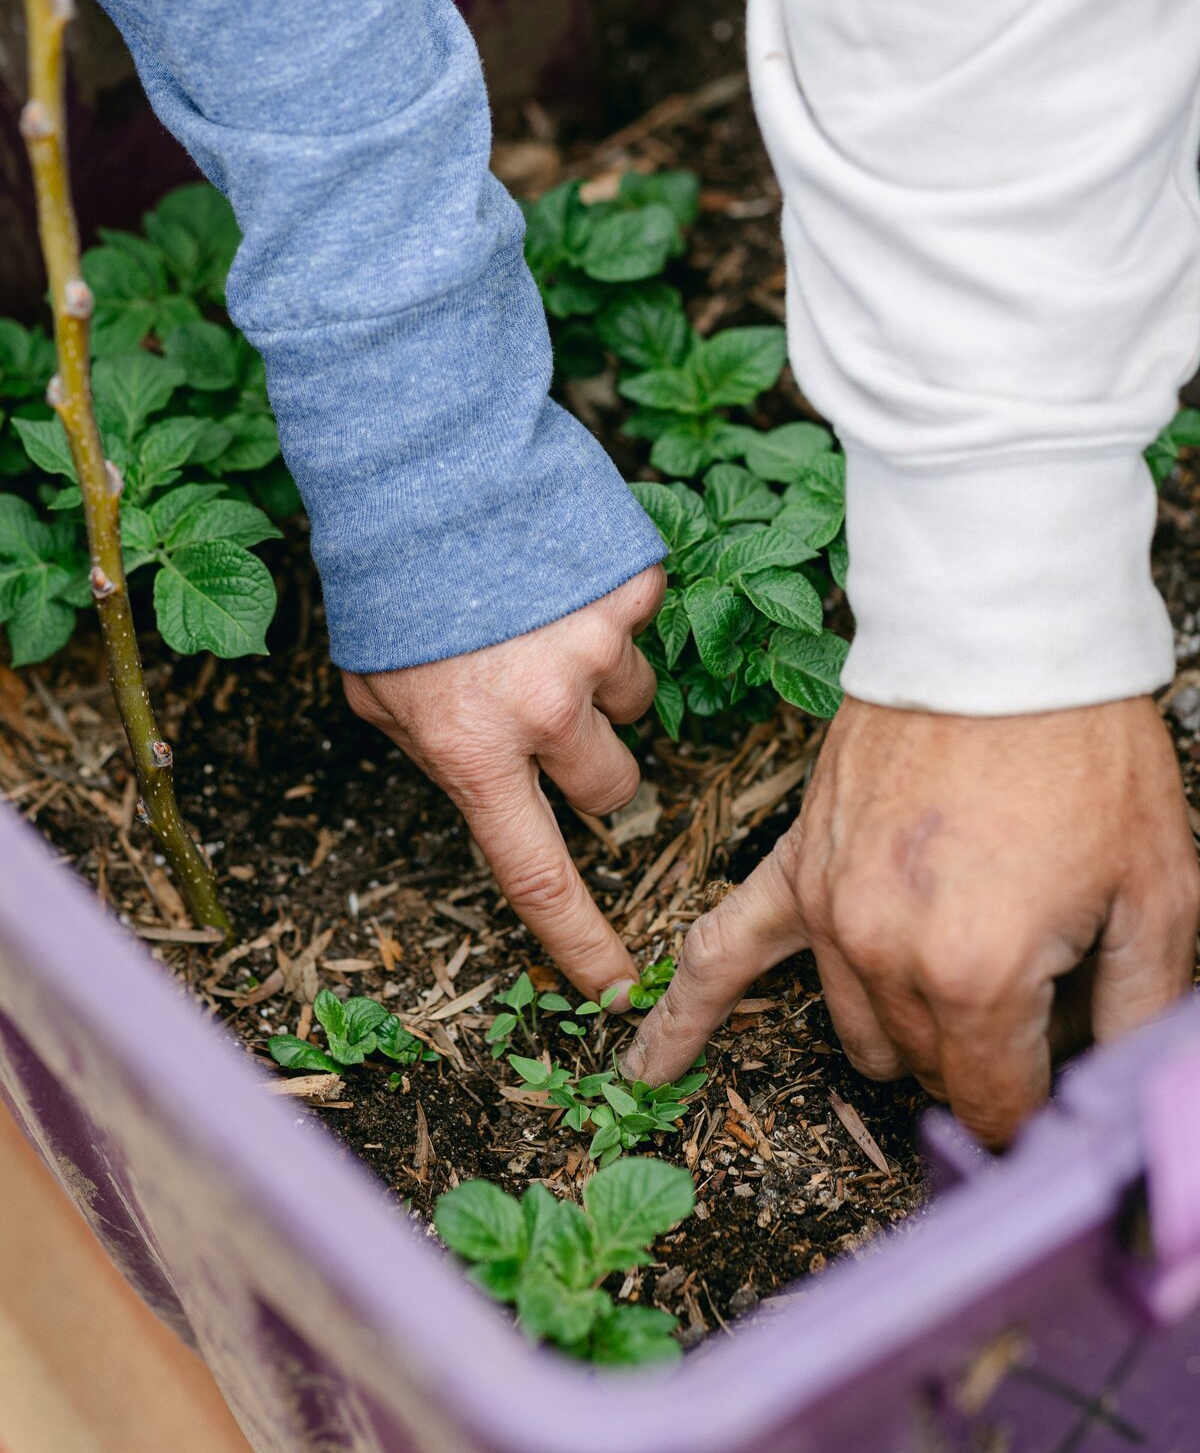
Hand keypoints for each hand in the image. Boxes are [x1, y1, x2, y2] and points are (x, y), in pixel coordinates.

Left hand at [342, 566, 663, 1000]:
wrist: (421, 467)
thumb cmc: (388, 584)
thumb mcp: (376, 691)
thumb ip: (429, 748)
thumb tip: (478, 773)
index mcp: (473, 751)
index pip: (537, 874)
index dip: (579, 941)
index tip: (614, 986)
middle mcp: (545, 711)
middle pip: (611, 787)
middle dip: (587, 761)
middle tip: (543, 709)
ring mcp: (597, 648)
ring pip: (633, 703)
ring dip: (599, 681)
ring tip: (540, 621)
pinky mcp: (632, 590)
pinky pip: (641, 625)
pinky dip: (610, 610)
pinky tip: (558, 573)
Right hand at [624, 695, 1199, 1144]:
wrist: (1006, 638)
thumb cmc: (1087, 754)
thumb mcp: (1161, 892)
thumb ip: (1141, 1016)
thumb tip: (1119, 1098)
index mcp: (977, 975)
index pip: (998, 1106)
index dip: (1044, 1100)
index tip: (1068, 1074)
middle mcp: (886, 956)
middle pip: (931, 1072)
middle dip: (989, 1054)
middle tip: (1046, 989)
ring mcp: (829, 911)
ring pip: (861, 1034)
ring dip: (910, 1030)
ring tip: (962, 974)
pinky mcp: (799, 867)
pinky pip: (720, 952)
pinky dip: (682, 1018)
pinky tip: (647, 1070)